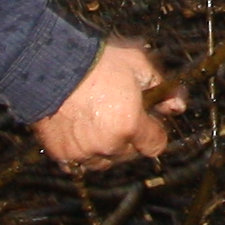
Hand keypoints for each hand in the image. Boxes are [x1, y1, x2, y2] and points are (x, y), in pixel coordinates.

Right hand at [34, 39, 178, 169]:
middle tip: (118, 112)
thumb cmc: (94, 61)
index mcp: (130, 125)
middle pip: (131, 153)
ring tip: (97, 120)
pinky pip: (80, 164)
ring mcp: (83, 153)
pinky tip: (80, 131)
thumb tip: (176, 106)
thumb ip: (162, 88)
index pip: (156, 145)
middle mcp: (108, 145)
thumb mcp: (137, 64)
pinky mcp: (62, 155)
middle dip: (130, 136)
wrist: (47, 64)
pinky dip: (82, 152)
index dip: (154, 130)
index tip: (147, 119)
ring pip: (105, 160)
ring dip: (106, 147)